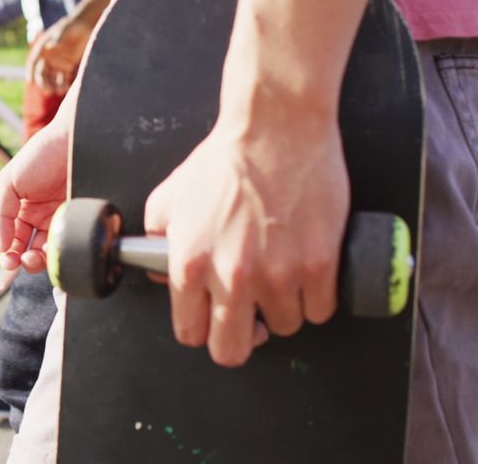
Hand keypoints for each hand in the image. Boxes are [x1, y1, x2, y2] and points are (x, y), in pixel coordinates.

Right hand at [0, 121, 69, 272]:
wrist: (76, 139)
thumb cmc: (41, 154)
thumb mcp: (10, 181)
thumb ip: (1, 214)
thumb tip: (1, 247)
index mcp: (22, 210)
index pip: (13, 241)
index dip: (9, 254)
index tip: (9, 261)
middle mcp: (43, 217)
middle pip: (32, 250)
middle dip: (26, 260)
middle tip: (25, 260)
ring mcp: (63, 219)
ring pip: (51, 251)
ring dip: (43, 260)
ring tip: (39, 256)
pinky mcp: (81, 220)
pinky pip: (71, 242)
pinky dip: (63, 250)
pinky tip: (58, 247)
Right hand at [26, 16, 93, 96]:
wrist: (86, 26)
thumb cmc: (72, 25)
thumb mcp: (65, 30)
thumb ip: (58, 38)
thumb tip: (49, 47)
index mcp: (42, 48)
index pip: (33, 62)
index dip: (30, 72)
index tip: (30, 82)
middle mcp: (48, 57)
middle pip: (41, 73)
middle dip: (43, 83)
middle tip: (47, 90)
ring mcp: (57, 63)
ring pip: (51, 78)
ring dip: (53, 86)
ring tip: (60, 91)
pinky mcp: (67, 67)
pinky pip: (62, 79)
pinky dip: (63, 85)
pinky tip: (66, 89)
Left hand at [143, 106, 348, 367]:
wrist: (277, 126)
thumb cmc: (225, 158)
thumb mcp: (169, 197)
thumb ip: (156, 240)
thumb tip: (162, 277)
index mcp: (190, 264)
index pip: (191, 334)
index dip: (204, 328)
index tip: (215, 319)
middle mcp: (233, 276)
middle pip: (233, 351)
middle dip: (241, 335)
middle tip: (250, 313)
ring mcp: (280, 273)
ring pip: (285, 327)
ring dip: (284, 307)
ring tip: (281, 273)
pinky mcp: (320, 263)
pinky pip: (320, 310)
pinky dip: (316, 296)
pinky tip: (307, 269)